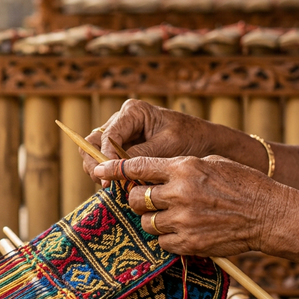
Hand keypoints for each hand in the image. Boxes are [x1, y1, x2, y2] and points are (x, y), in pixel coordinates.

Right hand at [82, 100, 214, 185]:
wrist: (205, 144)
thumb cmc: (190, 139)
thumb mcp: (167, 147)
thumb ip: (140, 156)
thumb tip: (113, 170)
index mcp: (132, 112)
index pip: (107, 136)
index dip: (105, 158)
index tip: (109, 179)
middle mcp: (121, 121)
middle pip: (92, 142)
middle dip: (95, 164)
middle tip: (105, 184)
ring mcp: (120, 135)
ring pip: (94, 152)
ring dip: (99, 170)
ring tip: (112, 187)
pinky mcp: (122, 150)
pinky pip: (106, 162)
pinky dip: (108, 174)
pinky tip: (118, 186)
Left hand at [94, 155, 289, 257]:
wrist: (268, 214)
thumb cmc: (242, 184)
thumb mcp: (211, 163)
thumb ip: (179, 168)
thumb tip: (151, 173)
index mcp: (184, 168)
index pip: (138, 166)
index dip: (115, 168)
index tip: (99, 168)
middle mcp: (179, 193)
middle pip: (134, 198)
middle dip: (135, 198)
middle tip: (145, 199)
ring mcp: (183, 221)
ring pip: (145, 222)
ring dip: (150, 219)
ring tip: (168, 216)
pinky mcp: (189, 244)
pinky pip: (160, 242)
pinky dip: (165, 237)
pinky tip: (180, 231)